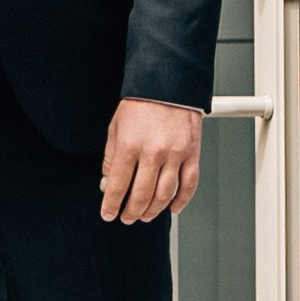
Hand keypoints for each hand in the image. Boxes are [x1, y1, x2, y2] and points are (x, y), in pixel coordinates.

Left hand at [101, 97, 204, 226]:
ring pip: (164, 195)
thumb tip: (107, 182)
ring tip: (145, 215)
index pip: (117, 186)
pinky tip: (172, 208)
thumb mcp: (116, 127)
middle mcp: (153, 152)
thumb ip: (111, 157)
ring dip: (153, 211)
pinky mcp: (192, 154)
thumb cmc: (141, 102)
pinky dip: (181, 201)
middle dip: (131, 212)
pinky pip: (188, 185)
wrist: (168, 83)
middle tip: (127, 217)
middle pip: (141, 196)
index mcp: (129, 145)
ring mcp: (175, 155)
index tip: (108, 214)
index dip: (111, 205)